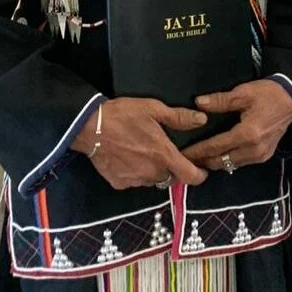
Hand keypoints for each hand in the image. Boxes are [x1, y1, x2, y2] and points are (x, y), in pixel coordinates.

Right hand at [72, 97, 207, 189]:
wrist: (89, 126)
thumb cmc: (123, 115)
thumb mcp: (153, 109)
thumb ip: (179, 117)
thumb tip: (202, 120)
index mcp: (163, 155)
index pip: (190, 176)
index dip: (200, 176)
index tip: (202, 170)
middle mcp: (151, 173)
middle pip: (171, 177)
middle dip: (173, 168)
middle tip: (166, 153)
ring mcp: (134, 180)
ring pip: (153, 180)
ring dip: (155, 171)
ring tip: (146, 154)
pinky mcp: (119, 183)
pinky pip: (135, 181)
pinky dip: (137, 173)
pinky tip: (130, 159)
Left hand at [181, 79, 291, 171]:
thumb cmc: (267, 94)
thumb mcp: (244, 93)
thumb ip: (221, 100)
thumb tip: (198, 103)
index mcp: (247, 134)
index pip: (215, 147)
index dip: (196, 151)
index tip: (181, 154)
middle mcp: (253, 150)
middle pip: (221, 161)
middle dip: (202, 161)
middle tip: (184, 158)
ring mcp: (260, 156)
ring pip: (230, 165)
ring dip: (214, 162)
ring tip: (198, 157)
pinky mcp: (264, 157)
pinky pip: (240, 163)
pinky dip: (227, 160)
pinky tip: (217, 154)